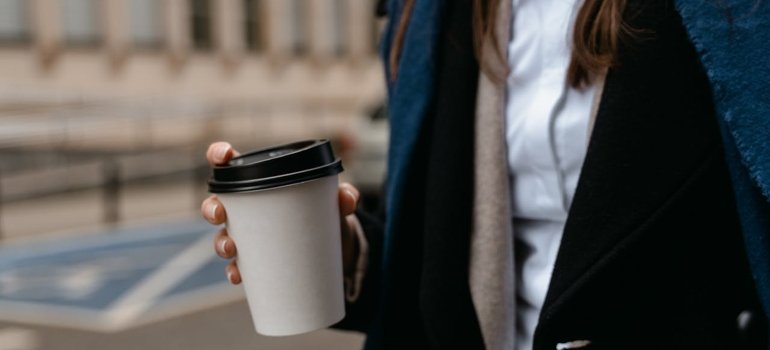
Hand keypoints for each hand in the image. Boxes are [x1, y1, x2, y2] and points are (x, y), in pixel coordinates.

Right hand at [200, 141, 360, 284]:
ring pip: (222, 237)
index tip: (223, 156)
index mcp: (262, 183)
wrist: (336, 253)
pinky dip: (235, 272)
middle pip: (216, 204)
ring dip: (220, 243)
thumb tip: (348, 199)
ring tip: (232, 249)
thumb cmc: (327, 215)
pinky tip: (238, 276)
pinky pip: (237, 267)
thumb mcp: (336, 204)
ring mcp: (250, 237)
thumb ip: (344, 196)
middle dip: (211, 208)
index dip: (219, 154)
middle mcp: (249, 210)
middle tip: (220, 215)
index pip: (233, 164)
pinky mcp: (257, 262)